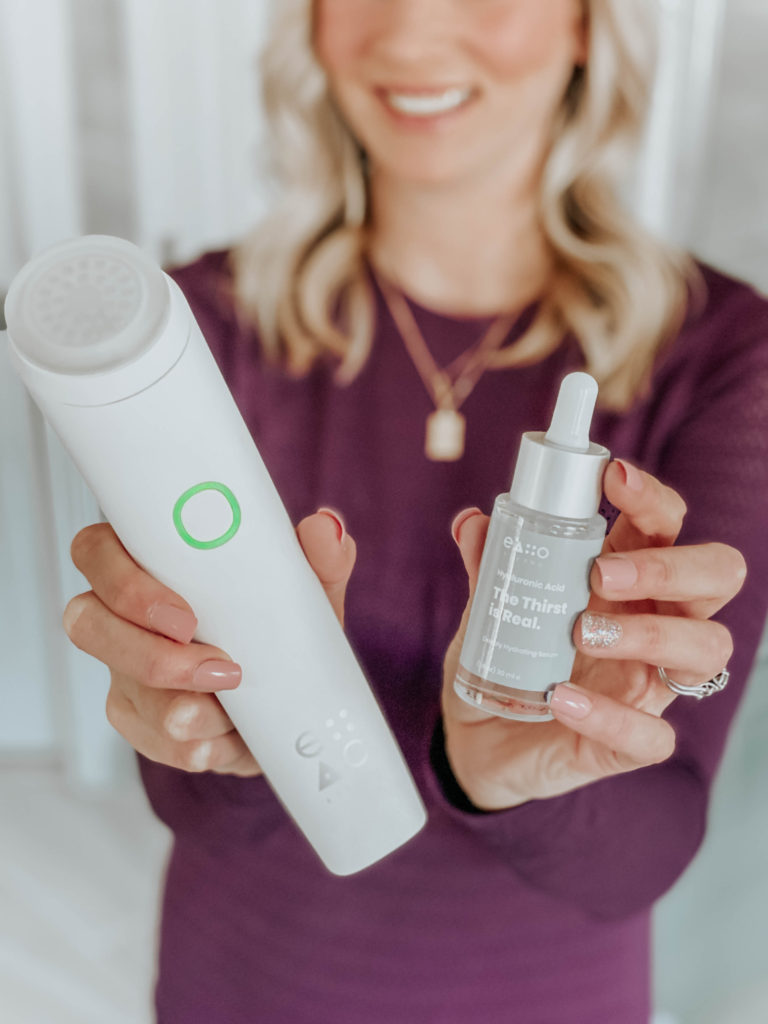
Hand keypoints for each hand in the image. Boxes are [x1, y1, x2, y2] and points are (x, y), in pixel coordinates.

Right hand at [63, 510, 355, 775]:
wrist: (294, 688)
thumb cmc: (283, 619)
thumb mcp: (309, 588)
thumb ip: (320, 557)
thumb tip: (326, 529)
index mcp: (149, 559)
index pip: (97, 551)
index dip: (123, 582)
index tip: (185, 615)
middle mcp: (124, 611)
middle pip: (87, 623)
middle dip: (149, 654)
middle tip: (217, 669)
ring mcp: (124, 667)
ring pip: (120, 688)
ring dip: (177, 709)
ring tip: (228, 714)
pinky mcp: (138, 716)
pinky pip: (146, 738)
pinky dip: (191, 745)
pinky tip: (225, 740)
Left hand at [442, 460, 746, 810]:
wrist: (476, 742)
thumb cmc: (504, 661)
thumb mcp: (491, 609)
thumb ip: (491, 567)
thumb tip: (473, 522)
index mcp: (625, 578)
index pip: (665, 525)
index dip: (653, 498)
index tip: (614, 477)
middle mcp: (652, 623)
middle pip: (717, 576)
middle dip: (671, 565)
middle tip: (602, 573)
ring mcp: (647, 684)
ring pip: (707, 649)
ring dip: (651, 633)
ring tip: (581, 634)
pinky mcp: (629, 743)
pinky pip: (653, 737)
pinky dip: (609, 716)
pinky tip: (561, 699)